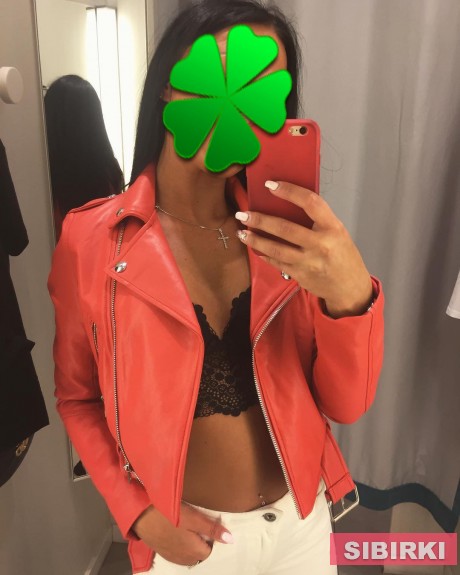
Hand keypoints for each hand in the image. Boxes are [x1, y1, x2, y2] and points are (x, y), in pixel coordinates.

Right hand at [132, 503, 232, 565]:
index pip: (210, 550)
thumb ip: (212, 529)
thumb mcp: (194, 518)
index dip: (210, 537)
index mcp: (194, 551)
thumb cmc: (169, 514)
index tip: (206, 524)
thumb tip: (230, 539)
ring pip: (187, 554)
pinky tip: (176, 530)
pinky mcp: (161, 551)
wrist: (141, 515)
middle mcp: (183, 558)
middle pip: (199, 553)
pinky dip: (180, 544)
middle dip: (201, 542)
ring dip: (190, 543)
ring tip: (187, 526)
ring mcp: (171, 556)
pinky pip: (176, 552)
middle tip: (197, 524)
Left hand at [236, 180, 372, 317]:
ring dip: (255, 239)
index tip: (270, 185)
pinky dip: (264, 254)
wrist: (349, 287)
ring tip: (241, 232)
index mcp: (333, 228)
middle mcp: (320, 245)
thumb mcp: (338, 232)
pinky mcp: (300, 275)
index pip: (310, 203)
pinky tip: (254, 247)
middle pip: (285, 228)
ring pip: (276, 249)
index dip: (289, 191)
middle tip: (243, 214)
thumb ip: (318, 220)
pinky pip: (277, 262)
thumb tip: (289, 203)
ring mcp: (308, 262)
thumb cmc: (343, 256)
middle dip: (261, 220)